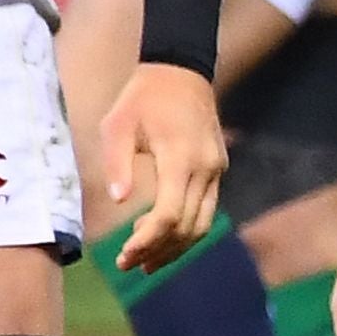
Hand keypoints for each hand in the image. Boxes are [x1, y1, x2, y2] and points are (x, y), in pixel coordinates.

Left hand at [95, 59, 226, 270]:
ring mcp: (216, 171)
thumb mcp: (118, 125)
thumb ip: (118, 163)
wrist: (181, 72)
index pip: (169, 215)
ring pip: (202, 225)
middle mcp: (205, 169)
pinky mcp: (218, 171)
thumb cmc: (143, 98)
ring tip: (145, 261)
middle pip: (188, 227)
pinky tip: (161, 236)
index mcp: (179, 158)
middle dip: (158, 251)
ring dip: (175, 247)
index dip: (147, 242)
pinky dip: (185, 230)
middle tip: (128, 263)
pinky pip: (206, 210)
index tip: (124, 256)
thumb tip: (119, 200)